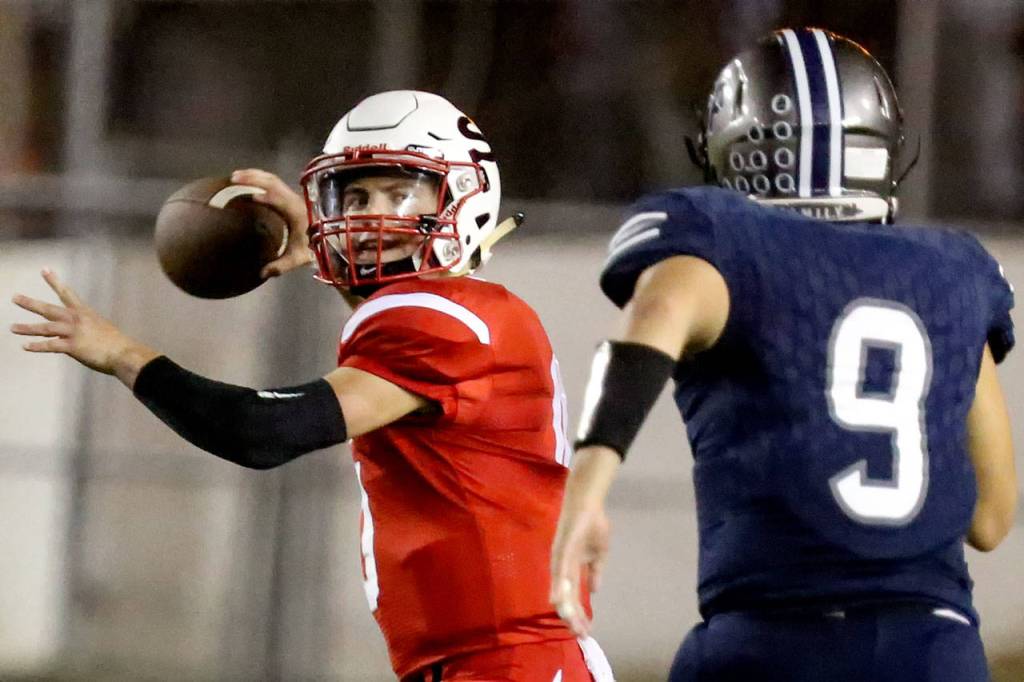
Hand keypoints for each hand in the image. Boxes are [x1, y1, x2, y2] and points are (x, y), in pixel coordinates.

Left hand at [10, 269, 158, 386]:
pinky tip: (26, 346)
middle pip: (49, 309)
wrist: (124, 353)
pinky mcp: (72, 346)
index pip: (67, 293)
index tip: (44, 270)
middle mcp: (77, 319)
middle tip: (15, 298)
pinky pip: (50, 345)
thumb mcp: (102, 329)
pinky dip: (37, 346)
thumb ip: (88, 329)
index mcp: (85, 313)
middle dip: (30, 303)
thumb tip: (81, 335)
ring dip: (27, 328)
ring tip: (13, 328)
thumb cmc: (117, 344)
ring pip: (45, 328)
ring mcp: (74, 332)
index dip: (54, 281)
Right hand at [231, 168, 313, 278]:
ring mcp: (292, 195)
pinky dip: (258, 178)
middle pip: (273, 182)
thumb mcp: (298, 258)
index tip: (252, 197)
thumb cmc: (314, 246)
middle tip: (233, 179)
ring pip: (272, 179)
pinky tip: (246, 181)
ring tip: (235, 176)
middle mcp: (294, 200)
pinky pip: (273, 182)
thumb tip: (262, 274)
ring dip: (254, 175)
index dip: (268, 197)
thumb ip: (280, 266)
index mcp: (296, 212)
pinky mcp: (290, 195)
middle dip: (253, 178)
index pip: (281, 200)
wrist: (330, 236)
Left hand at [549, 446, 620, 636]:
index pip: (574, 597)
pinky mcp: (562, 548)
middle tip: (581, 635)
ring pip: (561, 589)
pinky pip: (560, 571)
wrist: (588, 502)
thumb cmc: (592, 524)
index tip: (587, 632)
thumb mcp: (599, 554)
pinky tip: (558, 601)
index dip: (580, 615)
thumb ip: (595, 572)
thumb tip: (595, 591)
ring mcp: (560, 558)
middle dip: (574, 618)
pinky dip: (559, 587)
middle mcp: (561, 566)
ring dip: (566, 608)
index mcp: (570, 569)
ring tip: (571, 625)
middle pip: (566, 598)